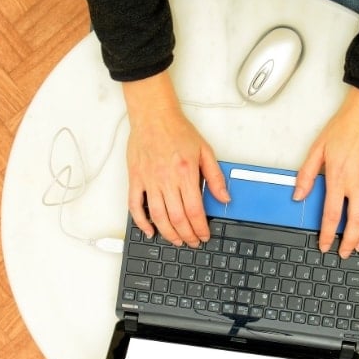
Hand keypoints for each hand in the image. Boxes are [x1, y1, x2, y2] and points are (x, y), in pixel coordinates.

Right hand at [122, 72, 229, 245]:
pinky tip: (149, 230)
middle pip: (177, 218)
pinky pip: (134, 206)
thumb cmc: (177, 131)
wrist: (153, 116)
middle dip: (186, 235)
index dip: (200, 228)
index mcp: (185, 173)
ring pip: (157, 216)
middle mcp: (166, 179)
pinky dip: (141, 222)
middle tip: (192, 242)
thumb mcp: (205, 151)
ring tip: (176, 240)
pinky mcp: (135, 179)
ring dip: (168, 233)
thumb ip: (215, 177)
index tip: (204, 235)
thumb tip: (224, 197)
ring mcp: (149, 180)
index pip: (194, 210)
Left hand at [294, 87, 358, 257]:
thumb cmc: (345, 126)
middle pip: (354, 221)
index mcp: (338, 176)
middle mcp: (358, 182)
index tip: (324, 244)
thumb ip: (306, 174)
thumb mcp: (317, 148)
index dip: (327, 233)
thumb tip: (298, 195)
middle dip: (348, 241)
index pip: (331, 213)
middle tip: (344, 252)